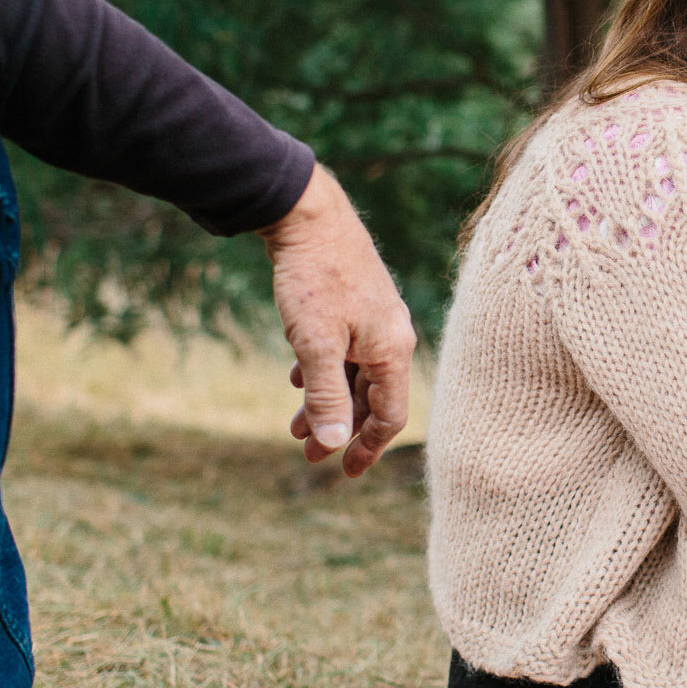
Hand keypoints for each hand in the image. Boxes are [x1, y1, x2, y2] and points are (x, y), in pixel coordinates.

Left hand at [260, 165, 417, 476]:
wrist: (307, 215)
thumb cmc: (314, 278)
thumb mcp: (316, 344)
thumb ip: (327, 395)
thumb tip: (333, 443)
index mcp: (391, 349)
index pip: (390, 414)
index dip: (367, 447)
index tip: (344, 472)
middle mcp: (391, 335)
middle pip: (372, 397)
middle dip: (341, 428)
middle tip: (308, 452)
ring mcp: (374, 318)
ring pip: (356, 374)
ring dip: (328, 402)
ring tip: (295, 422)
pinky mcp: (355, 302)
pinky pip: (346, 351)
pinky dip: (324, 372)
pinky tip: (297, 377)